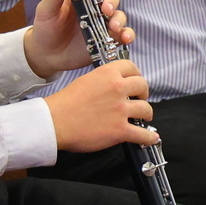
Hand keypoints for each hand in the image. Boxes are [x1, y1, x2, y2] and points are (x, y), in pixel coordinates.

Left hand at [23, 0, 129, 76]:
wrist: (47, 55)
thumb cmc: (45, 29)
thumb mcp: (45, 11)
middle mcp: (95, 7)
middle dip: (111, 2)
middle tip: (105, 9)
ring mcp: (102, 23)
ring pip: (119, 15)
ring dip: (119, 19)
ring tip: (113, 26)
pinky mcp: (108, 39)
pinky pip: (123, 34)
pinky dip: (128, 34)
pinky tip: (125, 38)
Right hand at [42, 59, 159, 151]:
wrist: (54, 122)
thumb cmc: (64, 104)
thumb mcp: (85, 81)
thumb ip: (102, 82)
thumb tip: (112, 87)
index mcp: (107, 74)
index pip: (132, 67)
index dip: (136, 75)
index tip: (136, 82)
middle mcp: (117, 89)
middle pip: (143, 86)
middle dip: (143, 93)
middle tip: (140, 99)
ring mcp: (120, 110)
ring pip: (147, 109)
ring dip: (147, 114)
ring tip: (144, 118)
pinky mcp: (120, 130)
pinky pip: (143, 134)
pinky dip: (149, 137)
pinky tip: (151, 137)